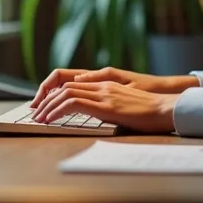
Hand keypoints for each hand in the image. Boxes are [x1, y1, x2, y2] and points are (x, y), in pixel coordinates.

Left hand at [33, 81, 179, 133]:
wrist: (166, 109)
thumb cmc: (150, 111)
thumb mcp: (125, 105)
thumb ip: (108, 104)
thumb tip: (95, 113)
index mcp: (107, 84)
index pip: (73, 83)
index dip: (55, 93)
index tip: (45, 106)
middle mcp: (103, 85)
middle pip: (65, 85)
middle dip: (46, 99)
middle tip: (36, 113)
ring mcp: (104, 94)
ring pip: (66, 93)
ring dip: (48, 106)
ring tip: (39, 118)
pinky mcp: (106, 105)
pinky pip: (74, 103)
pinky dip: (58, 111)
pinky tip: (51, 119)